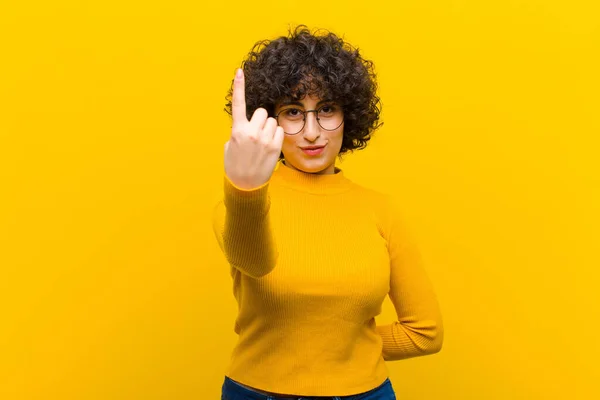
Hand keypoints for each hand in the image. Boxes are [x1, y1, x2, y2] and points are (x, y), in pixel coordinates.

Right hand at [224, 68, 284, 189]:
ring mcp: (264, 139)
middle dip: (260, 119)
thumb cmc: (235, 165)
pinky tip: (270, 146)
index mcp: (237, 130)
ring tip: (263, 142)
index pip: (238, 104)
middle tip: (256, 133)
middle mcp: (251, 132)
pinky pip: (280, 131)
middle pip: (262, 112)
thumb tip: (247, 125)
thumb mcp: (230, 146)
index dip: (239, 86)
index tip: (239, 71)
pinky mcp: (275, 146)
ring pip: (272, 121)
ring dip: (269, 128)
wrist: (245, 186)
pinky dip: (276, 135)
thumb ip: (238, 131)